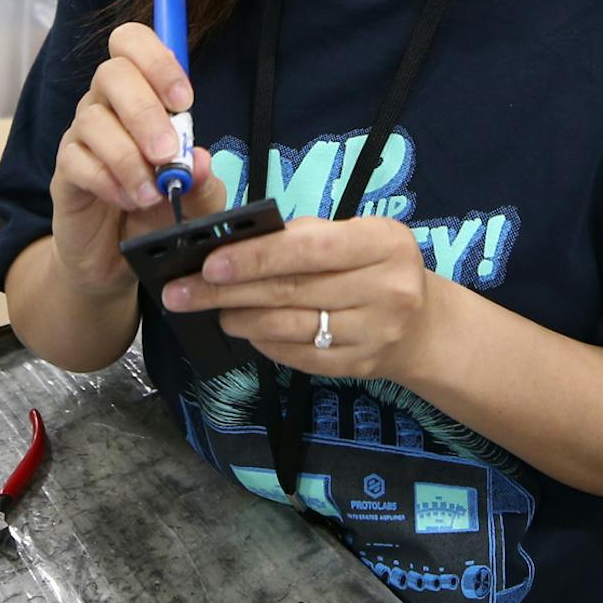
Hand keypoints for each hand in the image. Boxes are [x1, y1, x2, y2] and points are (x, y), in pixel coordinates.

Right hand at [49, 23, 226, 296]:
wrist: (118, 261)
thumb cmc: (158, 214)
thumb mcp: (196, 200)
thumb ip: (202, 180)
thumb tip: (199, 158)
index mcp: (140, 94)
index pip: (132, 44)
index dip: (157, 60)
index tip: (183, 100)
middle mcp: (106, 106)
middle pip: (111, 73)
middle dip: (144, 112)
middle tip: (166, 153)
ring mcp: (81, 136)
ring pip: (93, 119)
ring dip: (128, 157)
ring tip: (151, 194)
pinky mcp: (64, 171)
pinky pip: (76, 160)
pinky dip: (107, 180)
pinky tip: (127, 200)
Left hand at [158, 216, 446, 384]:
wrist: (422, 325)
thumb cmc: (371, 266)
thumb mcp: (352, 236)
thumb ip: (301, 237)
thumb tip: (230, 247)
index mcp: (383, 243)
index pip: (308, 249)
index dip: (254, 257)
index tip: (208, 265)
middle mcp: (386, 289)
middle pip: (290, 290)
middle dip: (227, 291)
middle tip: (181, 292)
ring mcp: (375, 333)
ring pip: (289, 327)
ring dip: (239, 319)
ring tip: (211, 311)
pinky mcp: (360, 366)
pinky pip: (298, 355)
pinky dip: (264, 342)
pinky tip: (246, 330)